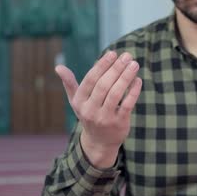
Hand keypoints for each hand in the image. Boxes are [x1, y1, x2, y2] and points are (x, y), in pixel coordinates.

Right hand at [55, 51, 141, 168]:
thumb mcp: (77, 101)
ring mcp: (104, 118)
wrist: (99, 142)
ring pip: (116, 94)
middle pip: (104, 85)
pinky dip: (133, 91)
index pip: (90, 80)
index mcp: (79, 102)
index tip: (112, 53)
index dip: (102, 65)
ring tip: (134, 65)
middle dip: (116, 69)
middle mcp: (90, 110)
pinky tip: (138, 80)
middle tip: (127, 56)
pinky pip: (127, 104)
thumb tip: (58, 67)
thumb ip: (69, 84)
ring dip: (126, 77)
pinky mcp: (119, 123)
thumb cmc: (89, 114)